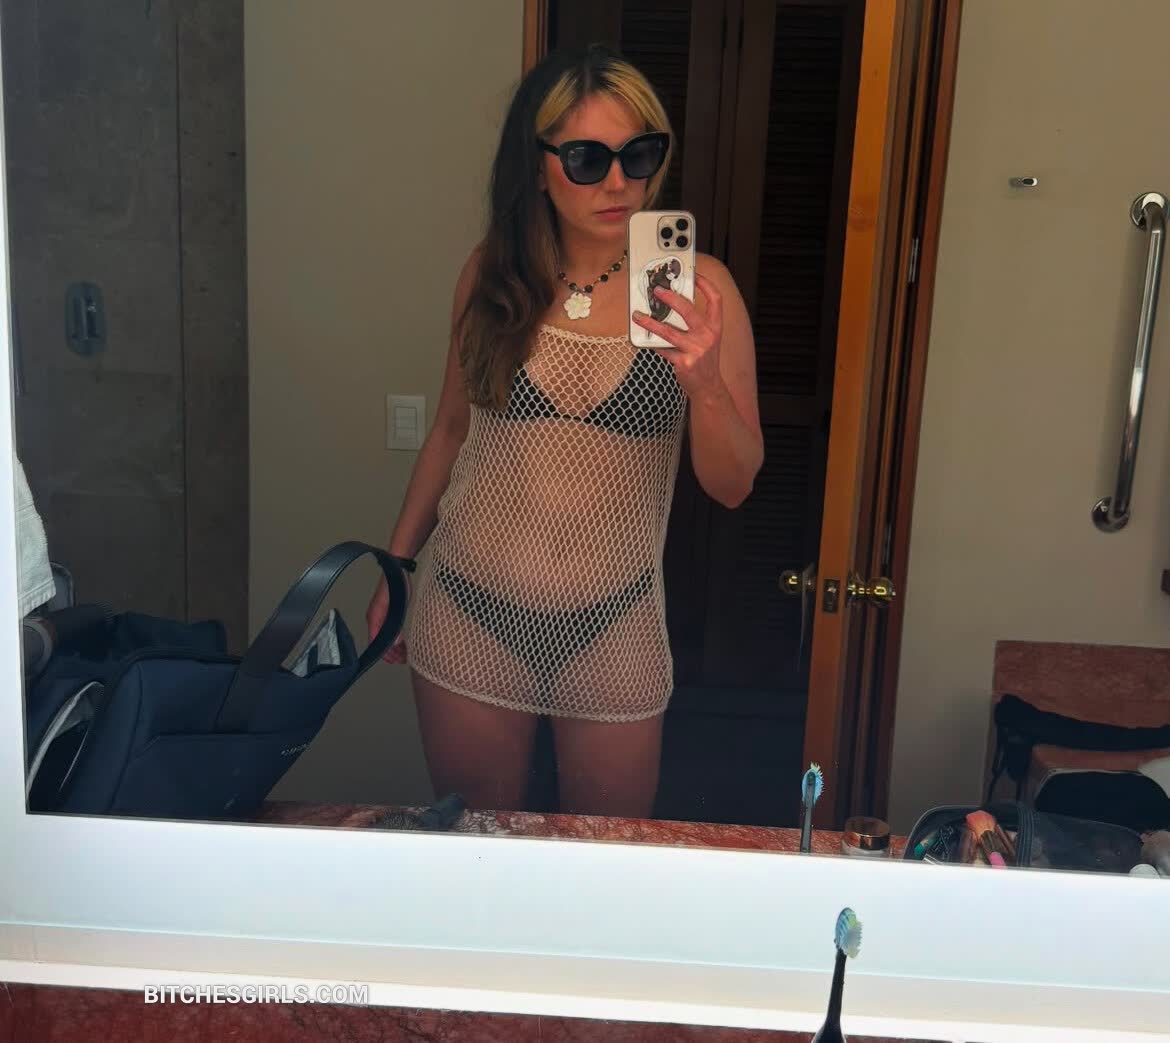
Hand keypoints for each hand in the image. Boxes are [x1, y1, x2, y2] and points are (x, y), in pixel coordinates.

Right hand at [366, 571, 411, 664]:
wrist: (398, 568)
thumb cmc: (396, 584)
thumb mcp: (396, 606)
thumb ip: (394, 625)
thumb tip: (394, 643)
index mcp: (374, 618)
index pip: (375, 642)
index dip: (384, 654)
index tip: (394, 662)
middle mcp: (376, 619)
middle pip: (380, 642)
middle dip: (390, 653)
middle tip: (403, 660)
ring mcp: (382, 616)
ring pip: (386, 637)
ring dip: (394, 648)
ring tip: (405, 655)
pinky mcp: (389, 613)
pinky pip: (391, 631)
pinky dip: (396, 639)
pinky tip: (404, 644)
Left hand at [632, 271, 725, 400]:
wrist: (708, 386)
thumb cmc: (704, 359)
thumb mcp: (707, 339)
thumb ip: (695, 324)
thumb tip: (671, 305)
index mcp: (715, 327)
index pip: (715, 299)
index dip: (705, 284)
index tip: (694, 275)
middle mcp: (708, 336)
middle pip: (688, 310)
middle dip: (670, 298)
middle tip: (656, 291)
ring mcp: (696, 350)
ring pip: (668, 331)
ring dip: (650, 322)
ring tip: (637, 316)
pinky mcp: (684, 363)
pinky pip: (663, 349)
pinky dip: (651, 343)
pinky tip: (642, 338)